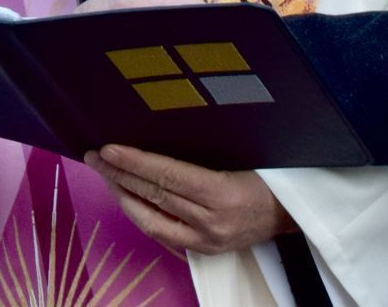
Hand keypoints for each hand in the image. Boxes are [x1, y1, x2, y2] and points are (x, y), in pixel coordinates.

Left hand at [85, 145, 295, 254]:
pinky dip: (140, 214)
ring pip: (152, 219)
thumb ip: (200, 154)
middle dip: (119, 174)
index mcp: (224, 194)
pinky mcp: (203, 251)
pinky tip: (127, 198)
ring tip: (105, 174)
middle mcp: (212, 221)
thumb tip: (154, 137)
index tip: (108, 149)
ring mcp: (206, 240)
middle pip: (154, 196)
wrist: (293, 215)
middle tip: (95, 155)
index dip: (134, 162)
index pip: (168, 176)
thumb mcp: (242, 155)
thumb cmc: (269, 177)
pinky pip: (161, 234)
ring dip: (123, 195)